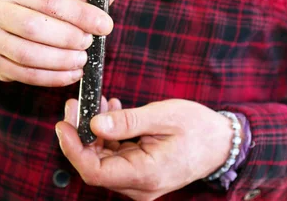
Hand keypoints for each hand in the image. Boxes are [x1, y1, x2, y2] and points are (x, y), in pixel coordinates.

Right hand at [0, 0, 115, 85]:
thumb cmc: (27, 8)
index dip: (81, 14)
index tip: (105, 25)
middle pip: (34, 27)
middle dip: (68, 37)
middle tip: (89, 43)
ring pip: (28, 54)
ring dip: (61, 60)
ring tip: (82, 60)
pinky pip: (25, 74)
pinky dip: (53, 77)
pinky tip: (72, 74)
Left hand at [56, 99, 235, 200]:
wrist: (222, 143)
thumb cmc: (199, 128)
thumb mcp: (164, 116)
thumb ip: (128, 122)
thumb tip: (94, 122)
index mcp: (146, 175)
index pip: (95, 172)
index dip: (73, 149)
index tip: (63, 124)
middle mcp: (140, 185)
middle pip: (95, 165)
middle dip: (81, 134)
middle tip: (76, 104)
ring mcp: (140, 182)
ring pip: (103, 160)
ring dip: (94, 131)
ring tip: (98, 101)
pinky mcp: (140, 173)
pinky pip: (115, 156)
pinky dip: (108, 134)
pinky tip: (113, 111)